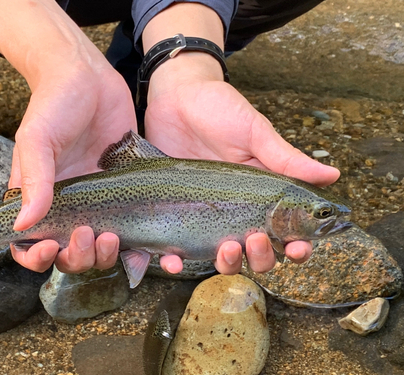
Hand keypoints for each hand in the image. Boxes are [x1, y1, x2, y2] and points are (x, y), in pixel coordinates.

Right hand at [0, 0, 134, 272]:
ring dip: (107, 255)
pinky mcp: (127, 191)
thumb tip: (23, 225)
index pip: (31, 244)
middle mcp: (70, 206)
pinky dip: (140, 245)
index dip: (37, 257)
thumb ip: (32, 180)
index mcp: (41, 198)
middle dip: (79, 257)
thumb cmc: (53, 104)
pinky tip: (149, 248)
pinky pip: (134, 227)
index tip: (50, 249)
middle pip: (71, 253)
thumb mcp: (37, 139)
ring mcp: (101, 201)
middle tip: (89, 236)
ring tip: (114, 238)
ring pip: (103, 247)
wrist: (89, 77)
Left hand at [145, 52, 338, 274]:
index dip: (296, 246)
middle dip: (262, 257)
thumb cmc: (219, 110)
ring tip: (226, 248)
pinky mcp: (177, 213)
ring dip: (228, 263)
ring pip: (223, 256)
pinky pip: (178, 247)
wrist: (176, 98)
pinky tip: (175, 262)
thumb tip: (333, 176)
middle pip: (257, 252)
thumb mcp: (254, 133)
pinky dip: (177, 262)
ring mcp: (206, 214)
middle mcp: (237, 210)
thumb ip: (286, 158)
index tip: (297, 248)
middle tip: (254, 240)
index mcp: (263, 193)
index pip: (286, 231)